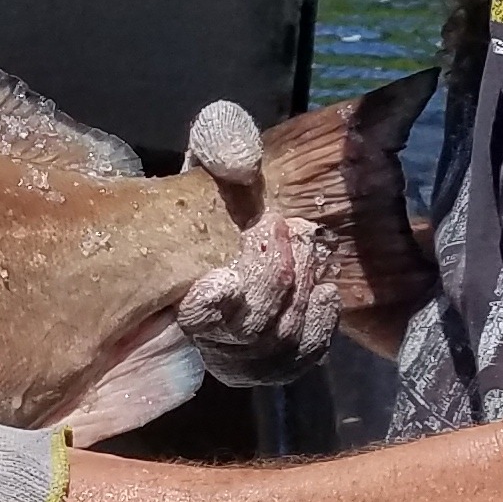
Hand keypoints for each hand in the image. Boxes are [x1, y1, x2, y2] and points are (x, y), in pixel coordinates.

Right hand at [175, 98, 338, 388]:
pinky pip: (301, 359)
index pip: (186, 320)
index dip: (205, 310)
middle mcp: (203, 326)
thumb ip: (222, 142)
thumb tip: (238, 160)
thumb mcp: (224, 147)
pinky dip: (318, 329)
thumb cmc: (235, 183)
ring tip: (309, 251)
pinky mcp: (279, 356)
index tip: (223, 279)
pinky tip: (326, 292)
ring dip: (295, 300)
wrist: (266, 209)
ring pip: (272, 352)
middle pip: (238, 338)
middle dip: (268, 286)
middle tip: (288, 233)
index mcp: (176, 278)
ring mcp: (242, 348)